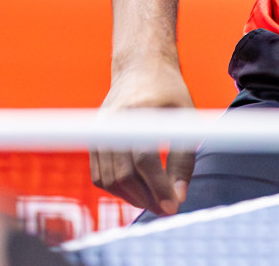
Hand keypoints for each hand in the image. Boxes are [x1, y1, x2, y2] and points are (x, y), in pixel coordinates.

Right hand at [90, 61, 196, 215]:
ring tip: (155, 202)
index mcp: (140, 112)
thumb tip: (179, 197)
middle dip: (146, 198)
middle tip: (167, 209)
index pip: (145, 160)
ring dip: (132, 198)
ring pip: (109, 179)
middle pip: (123, 174)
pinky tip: (138, 191)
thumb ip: (183, 159)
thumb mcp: (185, 120)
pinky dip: (118, 189)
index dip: (159, 187)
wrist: (141, 69)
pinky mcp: (94, 140)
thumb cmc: (169, 94)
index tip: (174, 206)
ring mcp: (99, 131)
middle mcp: (114, 122)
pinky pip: (100, 175)